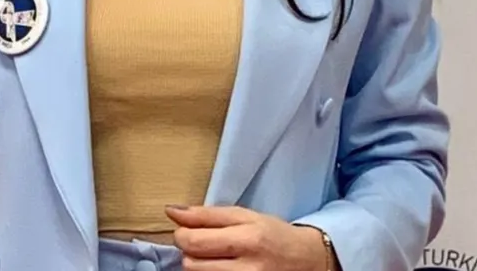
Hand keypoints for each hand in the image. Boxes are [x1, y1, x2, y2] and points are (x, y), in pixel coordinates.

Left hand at [165, 205, 330, 269]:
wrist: (305, 261)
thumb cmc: (273, 235)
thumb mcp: (246, 216)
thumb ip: (207, 215)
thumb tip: (171, 211)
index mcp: (248, 238)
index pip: (195, 240)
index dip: (182, 233)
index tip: (187, 229)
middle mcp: (247, 267)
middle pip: (190, 263)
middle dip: (189, 251)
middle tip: (203, 244)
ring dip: (197, 265)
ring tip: (214, 257)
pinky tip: (220, 267)